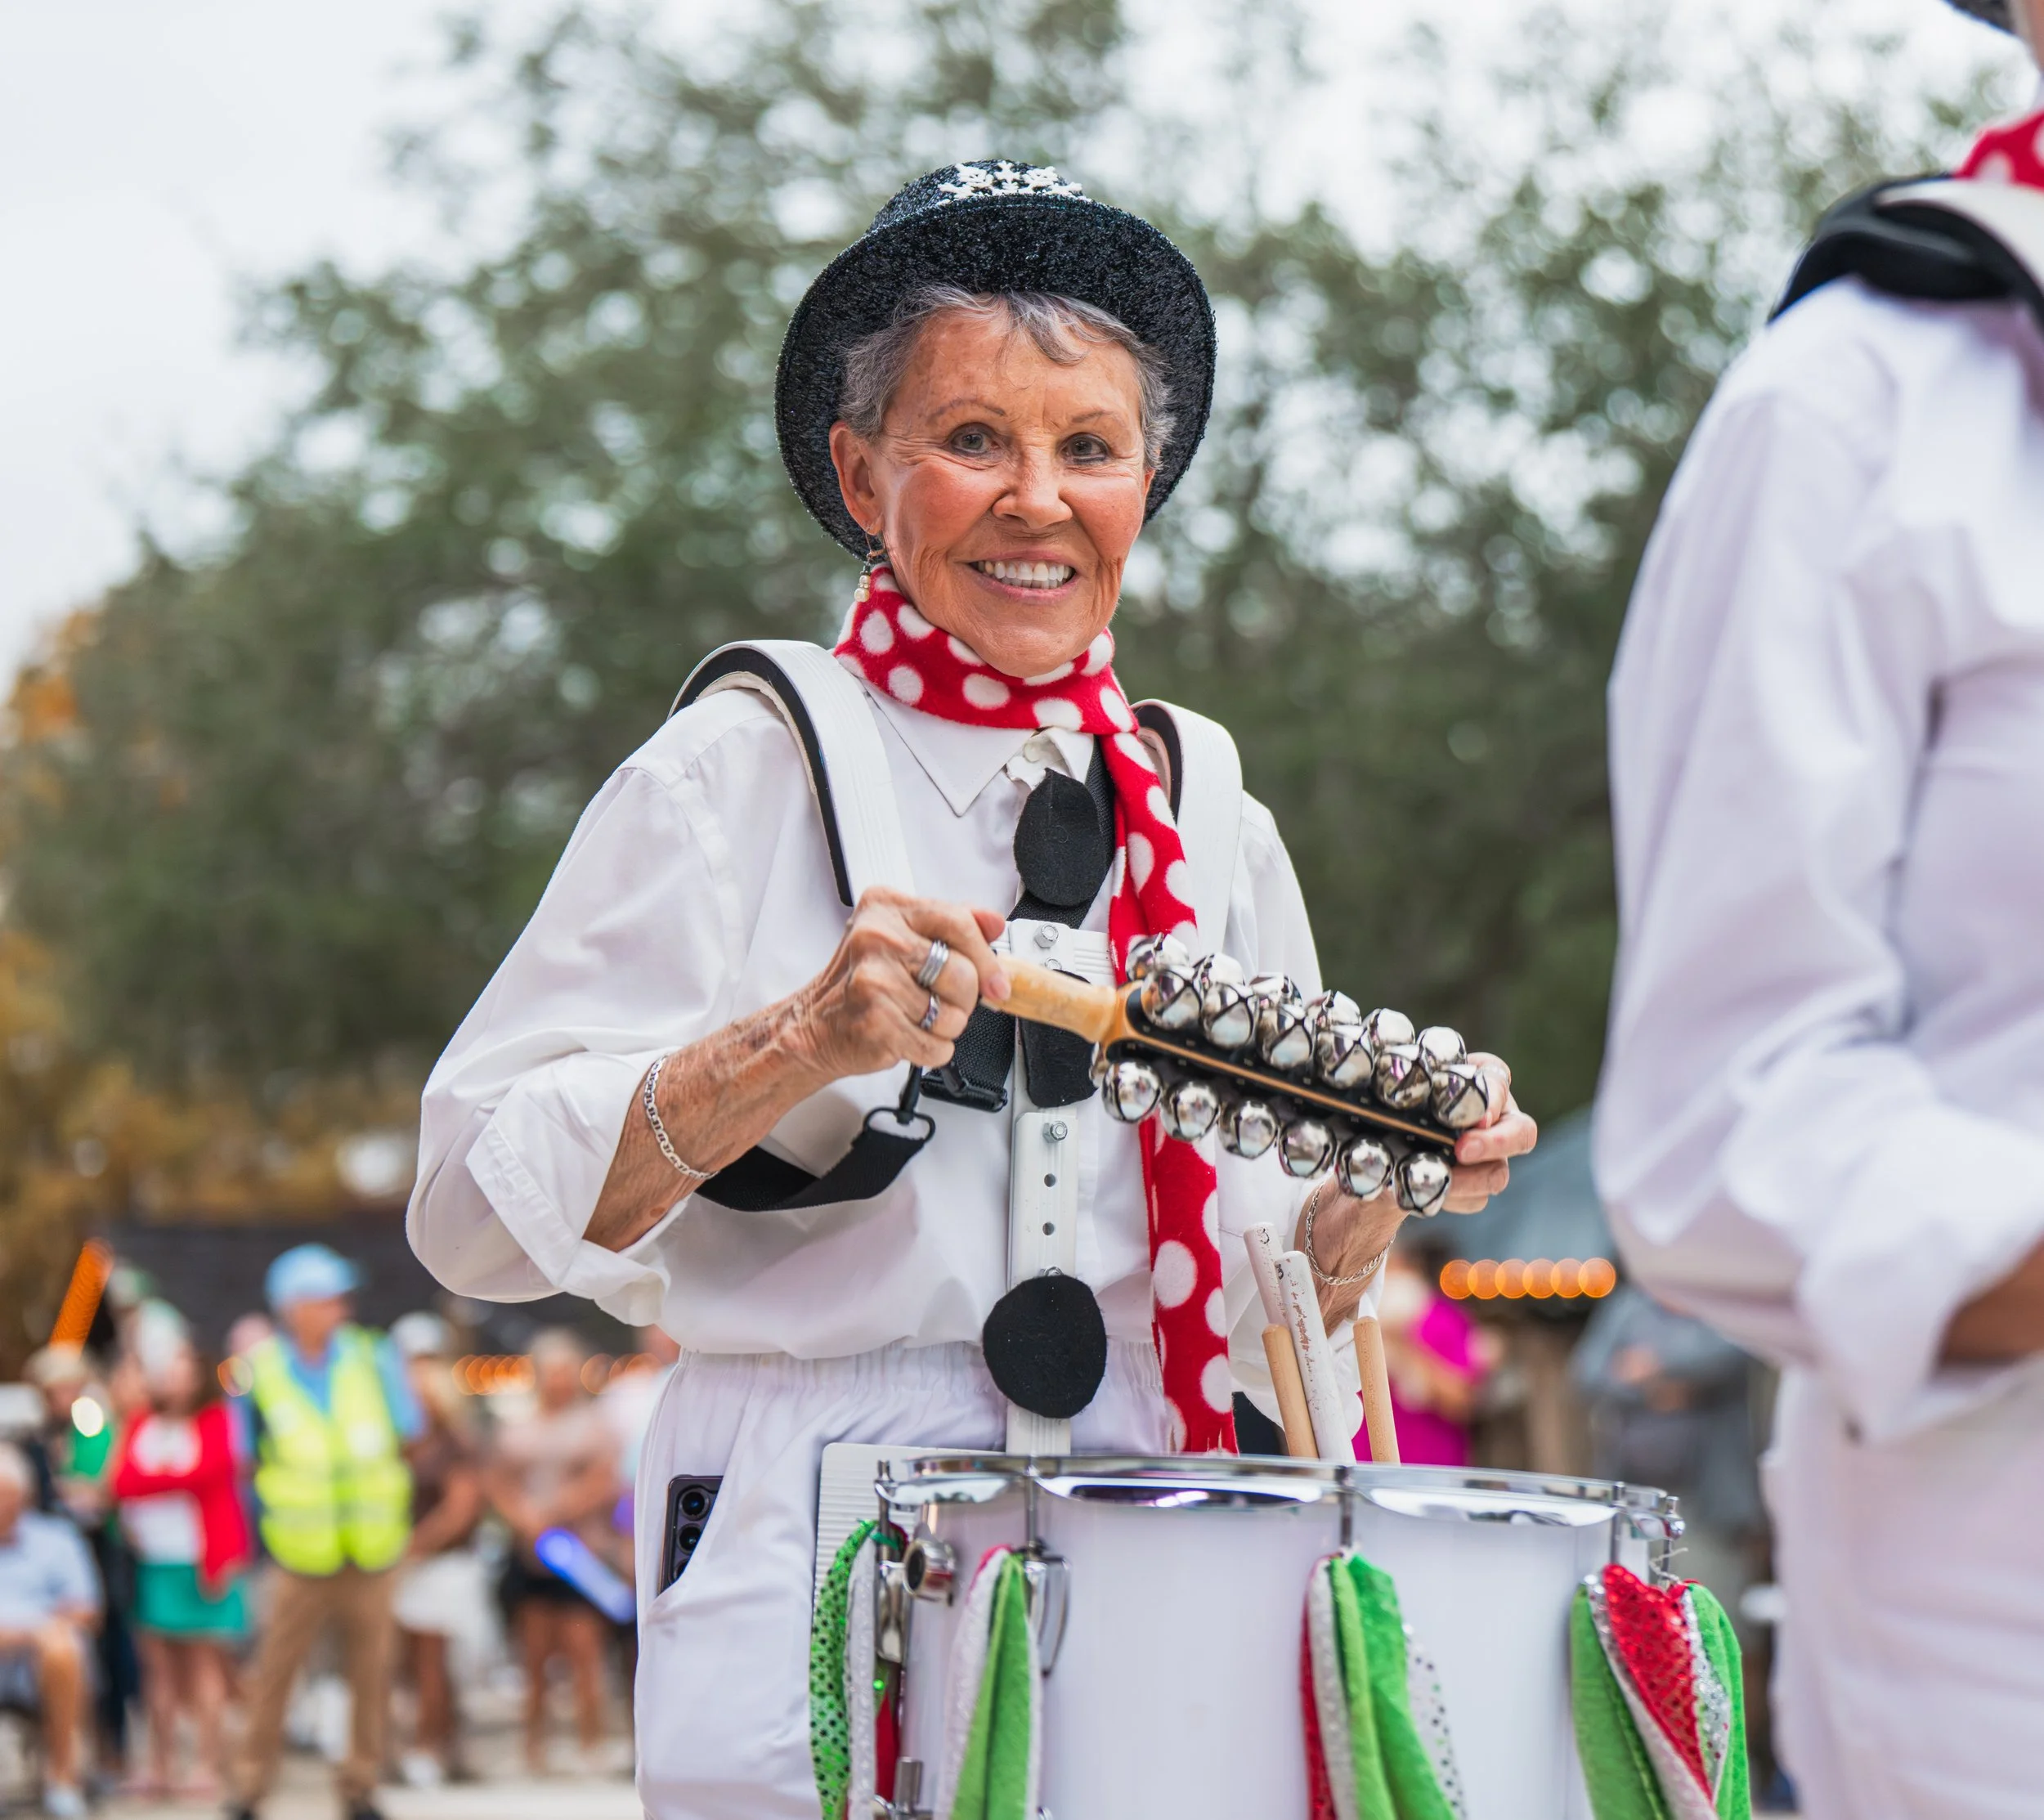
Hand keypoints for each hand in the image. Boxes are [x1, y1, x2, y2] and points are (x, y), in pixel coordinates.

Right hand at [792, 887, 1007, 1083]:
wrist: (814, 1026)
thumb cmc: (859, 983)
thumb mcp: (901, 937)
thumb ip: (948, 925)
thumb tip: (993, 922)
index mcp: (886, 908)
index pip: (960, 923)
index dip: (987, 958)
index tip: (997, 982)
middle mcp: (877, 938)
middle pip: (962, 973)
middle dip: (963, 999)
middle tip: (939, 1002)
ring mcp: (875, 980)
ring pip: (954, 1014)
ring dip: (944, 1027)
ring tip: (915, 1018)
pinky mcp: (877, 1022)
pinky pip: (937, 1046)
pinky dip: (931, 1050)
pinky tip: (906, 1036)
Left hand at [1300, 1059, 1536, 1322]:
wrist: (1374, 1149)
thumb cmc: (1387, 1107)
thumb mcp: (1388, 1094)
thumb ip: (1400, 1095)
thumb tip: (1390, 1104)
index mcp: (1478, 1080)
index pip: (1497, 1078)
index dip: (1493, 1095)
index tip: (1476, 1114)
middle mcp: (1493, 1118)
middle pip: (1522, 1131)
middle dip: (1497, 1142)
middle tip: (1463, 1149)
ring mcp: (1489, 1156)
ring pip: (1498, 1173)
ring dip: (1470, 1180)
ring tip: (1437, 1180)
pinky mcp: (1476, 1186)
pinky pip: (1476, 1199)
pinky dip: (1451, 1198)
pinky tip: (1424, 1195)